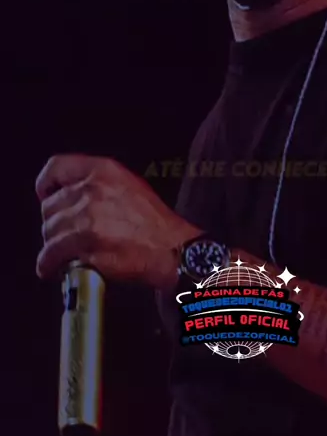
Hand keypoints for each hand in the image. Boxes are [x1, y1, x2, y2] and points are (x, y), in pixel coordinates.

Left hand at [35, 154, 200, 287]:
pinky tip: (52, 268)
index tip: (45, 195)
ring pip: (50, 230)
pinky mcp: (85, 243)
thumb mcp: (129, 186)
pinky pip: (53, 253)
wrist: (172, 250)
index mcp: (104, 170)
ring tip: (58, 254)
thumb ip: (99, 184)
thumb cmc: (155, 223)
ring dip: (51, 245)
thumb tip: (72, 196)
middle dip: (52, 222)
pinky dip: (48, 263)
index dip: (46, 183)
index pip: (57, 167)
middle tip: (61, 234)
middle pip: (50, 205)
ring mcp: (88, 216)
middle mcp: (92, 189)